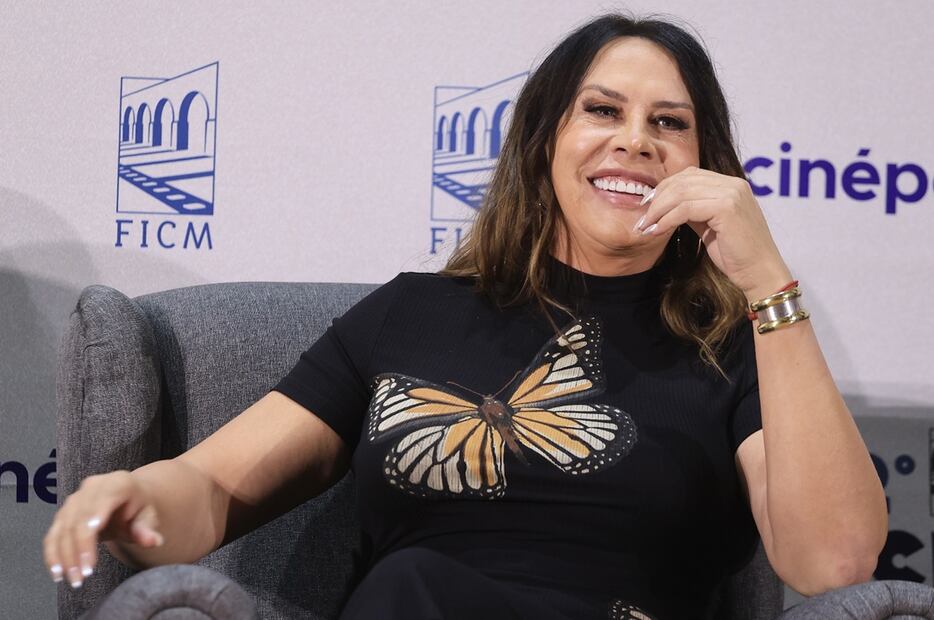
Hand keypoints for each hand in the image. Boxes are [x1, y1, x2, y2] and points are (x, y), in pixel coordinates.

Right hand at [43, 471, 163, 587]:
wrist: (128, 496)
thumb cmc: (138, 508)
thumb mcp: (148, 516)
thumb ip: (147, 529)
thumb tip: (153, 541)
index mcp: (117, 483)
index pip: (100, 506)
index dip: (90, 531)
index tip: (88, 557)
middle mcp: (92, 487)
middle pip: (78, 520)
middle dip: (77, 552)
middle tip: (82, 578)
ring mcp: (75, 499)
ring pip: (63, 529)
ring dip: (64, 557)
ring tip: (73, 580)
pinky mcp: (63, 513)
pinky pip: (53, 534)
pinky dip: (53, 554)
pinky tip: (58, 573)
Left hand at [638, 166, 791, 299]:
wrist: (759, 273)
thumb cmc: (736, 254)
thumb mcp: (710, 226)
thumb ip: (693, 211)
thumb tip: (665, 205)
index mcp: (731, 185)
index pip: (690, 175)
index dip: (665, 187)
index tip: (648, 205)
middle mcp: (733, 184)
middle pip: (683, 181)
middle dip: (658, 198)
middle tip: (643, 218)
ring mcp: (732, 193)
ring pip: (681, 193)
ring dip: (658, 210)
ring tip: (646, 226)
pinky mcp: (727, 207)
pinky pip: (685, 208)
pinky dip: (667, 219)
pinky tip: (657, 230)